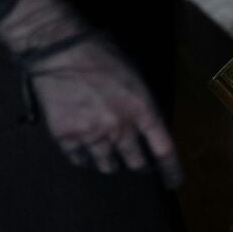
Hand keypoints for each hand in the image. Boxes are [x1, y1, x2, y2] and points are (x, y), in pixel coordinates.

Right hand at [28, 37, 182, 187]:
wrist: (59, 49)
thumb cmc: (100, 55)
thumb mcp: (134, 77)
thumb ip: (142, 106)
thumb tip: (147, 129)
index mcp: (141, 108)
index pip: (163, 149)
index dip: (171, 169)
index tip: (173, 182)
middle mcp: (119, 126)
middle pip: (135, 163)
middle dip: (138, 164)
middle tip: (135, 160)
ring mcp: (92, 134)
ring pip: (107, 165)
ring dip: (111, 162)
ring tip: (108, 152)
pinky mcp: (66, 137)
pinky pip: (80, 160)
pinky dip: (84, 157)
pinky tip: (85, 147)